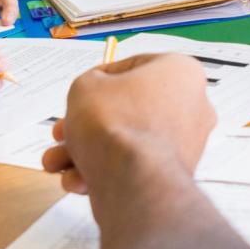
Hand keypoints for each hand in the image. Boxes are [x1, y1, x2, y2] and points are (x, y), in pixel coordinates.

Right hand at [42, 53, 214, 195]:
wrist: (131, 181)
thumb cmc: (117, 126)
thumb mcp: (85, 86)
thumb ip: (87, 84)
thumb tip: (92, 94)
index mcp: (180, 72)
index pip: (134, 67)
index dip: (99, 79)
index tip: (83, 91)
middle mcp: (191, 107)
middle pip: (126, 109)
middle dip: (87, 122)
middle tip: (65, 130)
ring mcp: (184, 144)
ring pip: (126, 140)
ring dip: (87, 150)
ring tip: (59, 160)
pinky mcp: (171, 175)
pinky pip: (133, 165)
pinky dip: (104, 170)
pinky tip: (77, 178)